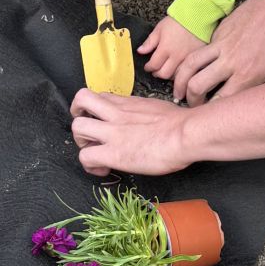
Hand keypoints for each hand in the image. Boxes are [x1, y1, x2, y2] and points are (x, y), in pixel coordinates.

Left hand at [70, 88, 190, 176]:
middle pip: (81, 100)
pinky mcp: (113, 153)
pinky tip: (102, 169)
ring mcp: (112, 132)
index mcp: (128, 104)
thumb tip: (148, 121)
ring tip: (92, 151)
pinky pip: (86, 157)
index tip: (103, 120)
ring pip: (77, 127)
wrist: (186, 133)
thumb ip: (145, 111)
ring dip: (81, 141)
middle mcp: (116, 113)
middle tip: (89, 133)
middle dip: (79, 117)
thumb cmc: (182, 123)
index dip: (97, 108)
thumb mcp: (159, 108)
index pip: (101, 96)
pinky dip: (89, 166)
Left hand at [138, 14, 197, 86]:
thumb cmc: (178, 20)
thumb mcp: (160, 28)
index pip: (154, 65)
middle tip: (155, 70)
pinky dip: (181, 73)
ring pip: (177, 75)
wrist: (198, 16)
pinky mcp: (197, 59)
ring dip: (169, 74)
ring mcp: (188, 59)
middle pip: (164, 74)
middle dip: (157, 74)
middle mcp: (177, 56)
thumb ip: (150, 42)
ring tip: (167, 69)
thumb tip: (140, 51)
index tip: (147, 67)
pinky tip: (179, 68)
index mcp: (165, 48)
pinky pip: (188, 71)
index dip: (148, 68)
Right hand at [172, 0, 264, 105]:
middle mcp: (231, 62)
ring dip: (181, 79)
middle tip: (193, 105)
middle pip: (197, 86)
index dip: (212, 114)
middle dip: (191, 100)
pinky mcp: (220, 32)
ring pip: (190, 64)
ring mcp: (222, 44)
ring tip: (181, 88)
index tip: (212, 119)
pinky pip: (202, 49)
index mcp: (249, 76)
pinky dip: (196, 60)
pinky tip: (201, 67)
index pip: (220, 103)